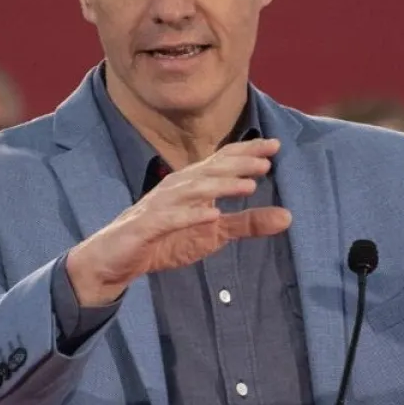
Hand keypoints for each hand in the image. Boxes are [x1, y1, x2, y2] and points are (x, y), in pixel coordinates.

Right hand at [66, 138, 292, 304]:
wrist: (114, 259)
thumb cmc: (165, 239)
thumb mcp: (214, 234)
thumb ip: (247, 223)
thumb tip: (288, 217)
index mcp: (192, 185)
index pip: (221, 161)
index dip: (247, 152)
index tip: (275, 145)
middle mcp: (176, 188)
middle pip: (209, 170)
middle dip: (238, 163)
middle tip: (267, 160)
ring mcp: (159, 206)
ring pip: (192, 191)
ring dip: (220, 187)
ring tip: (248, 187)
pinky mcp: (146, 227)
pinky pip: (170, 219)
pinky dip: (191, 216)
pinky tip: (212, 216)